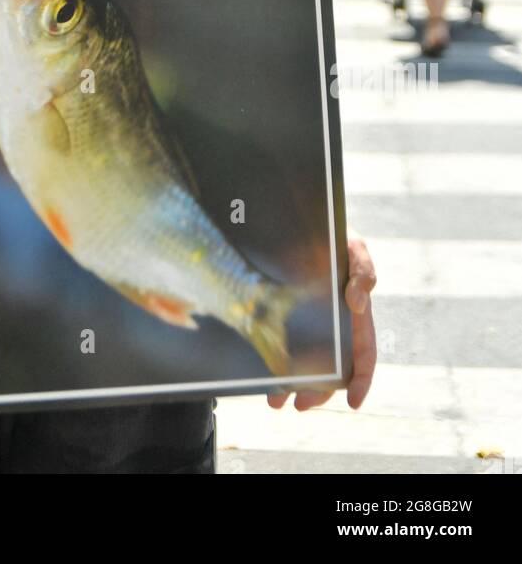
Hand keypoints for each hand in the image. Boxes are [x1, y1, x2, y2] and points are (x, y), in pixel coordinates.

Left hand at [266, 230, 376, 411]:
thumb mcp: (353, 247)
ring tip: (277, 401)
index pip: (364, 355)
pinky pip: (278, 345)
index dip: (362, 380)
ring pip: (304, 364)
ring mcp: (308, 323)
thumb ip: (363, 270)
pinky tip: (262, 375)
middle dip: (318, 391)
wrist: (300, 221)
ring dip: (292, 386)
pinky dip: (272, 363)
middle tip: (301, 404)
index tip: (354, 402)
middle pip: (331, 369)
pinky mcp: (282, 316)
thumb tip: (358, 302)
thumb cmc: (334, 235)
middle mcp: (333, 326)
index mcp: (355, 317)